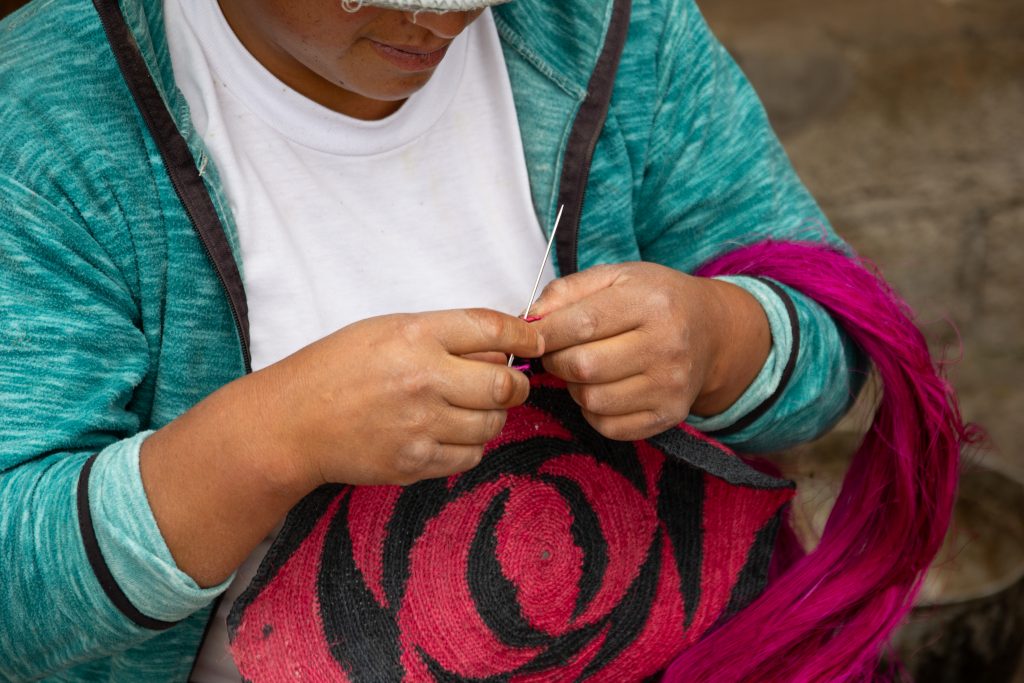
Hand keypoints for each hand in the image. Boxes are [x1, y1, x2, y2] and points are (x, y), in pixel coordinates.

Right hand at [253, 308, 543, 489]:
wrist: (292, 423)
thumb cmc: (338, 369)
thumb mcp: (387, 330)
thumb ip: (444, 335)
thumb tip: (501, 348)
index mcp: (414, 335)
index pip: (491, 330)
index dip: (524, 335)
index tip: (536, 340)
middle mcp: (422, 379)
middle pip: (505, 384)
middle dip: (516, 384)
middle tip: (509, 383)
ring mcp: (420, 425)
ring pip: (492, 424)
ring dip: (493, 415)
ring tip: (469, 408)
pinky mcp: (415, 462)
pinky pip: (470, 456)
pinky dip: (471, 445)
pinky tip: (449, 432)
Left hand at [530, 263, 769, 440]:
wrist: (712, 331)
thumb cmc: (655, 299)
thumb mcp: (617, 277)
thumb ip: (568, 291)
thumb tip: (530, 320)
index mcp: (652, 303)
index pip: (582, 323)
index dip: (545, 333)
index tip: (530, 335)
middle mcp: (667, 346)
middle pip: (583, 366)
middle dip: (556, 360)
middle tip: (557, 352)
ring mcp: (671, 386)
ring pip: (592, 399)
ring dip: (574, 386)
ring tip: (585, 368)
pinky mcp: (669, 415)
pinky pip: (608, 426)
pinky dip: (593, 410)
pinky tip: (604, 388)